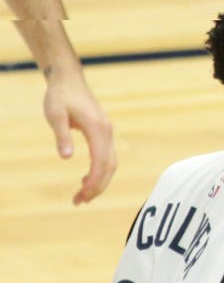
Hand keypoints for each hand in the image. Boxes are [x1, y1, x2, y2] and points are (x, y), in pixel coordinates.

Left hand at [42, 64, 115, 204]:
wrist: (68, 80)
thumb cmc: (60, 96)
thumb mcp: (55, 115)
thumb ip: (61, 136)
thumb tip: (66, 158)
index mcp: (97, 128)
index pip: (100, 161)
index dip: (94, 181)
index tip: (81, 196)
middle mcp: (106, 131)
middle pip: (109, 165)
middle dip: (97, 186)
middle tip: (79, 202)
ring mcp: (106, 132)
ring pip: (110, 163)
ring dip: (99, 181)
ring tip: (81, 197)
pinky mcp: (102, 132)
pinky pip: (106, 156)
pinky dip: (99, 171)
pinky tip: (84, 181)